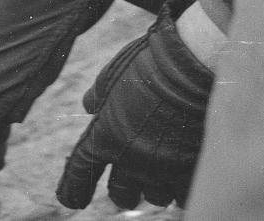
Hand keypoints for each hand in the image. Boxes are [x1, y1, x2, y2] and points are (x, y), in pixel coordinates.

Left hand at [55, 7, 213, 210]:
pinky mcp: (189, 170)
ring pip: (154, 196)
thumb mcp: (113, 75)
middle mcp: (130, 160)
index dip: (73, 189)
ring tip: (163, 166)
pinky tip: (185, 171)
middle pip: (120, 194)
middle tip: (129, 182)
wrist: (191, 65)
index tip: (72, 200)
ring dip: (155, 186)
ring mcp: (161, 168)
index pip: (80, 173)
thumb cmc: (149, 64)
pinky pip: (182, 194)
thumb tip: (90, 105)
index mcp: (105, 137)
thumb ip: (99, 96)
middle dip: (122, 191)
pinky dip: (181, 186)